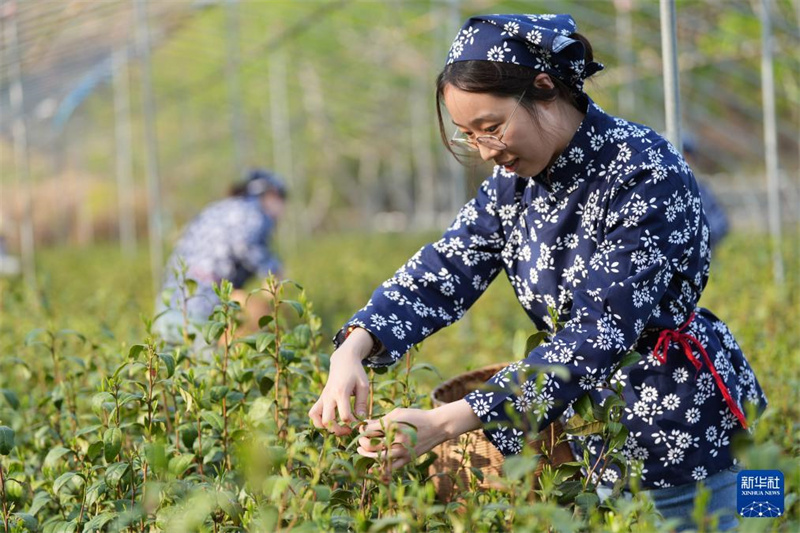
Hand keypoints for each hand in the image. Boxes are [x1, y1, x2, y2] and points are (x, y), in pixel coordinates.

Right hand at [308, 328, 372, 435]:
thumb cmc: (356, 373)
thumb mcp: (363, 386)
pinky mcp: (320, 398)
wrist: (343, 360)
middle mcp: (329, 396)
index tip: (360, 421)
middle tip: (349, 430)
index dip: (353, 423)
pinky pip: (313, 412)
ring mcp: (323, 397)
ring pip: (315, 418)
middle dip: (338, 430)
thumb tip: (360, 419)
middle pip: (327, 421)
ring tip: (337, 427)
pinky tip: (330, 421)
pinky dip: (318, 421)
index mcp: (341, 392)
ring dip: (325, 427)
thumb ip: (362, 403)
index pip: (344, 415)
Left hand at [357, 400, 481, 469]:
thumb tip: (365, 425)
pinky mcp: (407, 458)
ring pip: (378, 457)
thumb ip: (382, 419)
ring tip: (361, 451)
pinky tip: (372, 466)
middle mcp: (396, 439)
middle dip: (361, 442)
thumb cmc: (416, 417)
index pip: (368, 430)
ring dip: (366, 454)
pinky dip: (380, 468)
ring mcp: (402, 450)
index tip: (361, 429)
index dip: (361, 430)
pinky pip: (391, 467)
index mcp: (392, 425)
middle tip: (360, 440)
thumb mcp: (398, 413)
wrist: (436, 426)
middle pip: (370, 445)